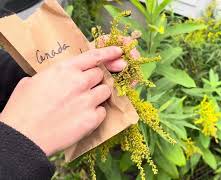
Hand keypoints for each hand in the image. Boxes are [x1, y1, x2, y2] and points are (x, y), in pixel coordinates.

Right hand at [0, 47, 123, 155]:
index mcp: (65, 70)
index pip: (94, 56)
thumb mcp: (33, 81)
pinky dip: (96, 113)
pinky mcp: (92, 119)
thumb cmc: (22, 109)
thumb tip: (58, 78)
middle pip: (101, 75)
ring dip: (99, 95)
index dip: (108, 53)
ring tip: (84, 103)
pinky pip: (103, 111)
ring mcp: (87, 101)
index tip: (118, 52)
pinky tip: (83, 117)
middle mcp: (80, 82)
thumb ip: (53, 76)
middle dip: (95, 80)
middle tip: (85, 89)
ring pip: (106, 92)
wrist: (23, 137)